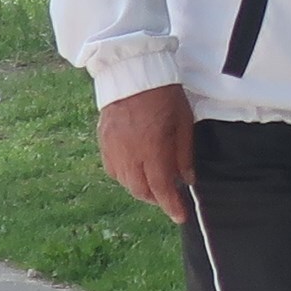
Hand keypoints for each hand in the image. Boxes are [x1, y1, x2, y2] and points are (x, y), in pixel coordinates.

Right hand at [97, 82, 195, 225]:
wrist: (133, 73)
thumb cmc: (165, 96)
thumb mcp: (184, 123)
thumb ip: (184, 154)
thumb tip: (186, 180)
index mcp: (152, 150)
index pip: (161, 188)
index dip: (171, 205)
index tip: (180, 217)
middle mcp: (129, 154)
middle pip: (140, 189)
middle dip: (157, 199)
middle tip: (171, 199)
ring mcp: (113, 148)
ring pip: (125, 182)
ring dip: (141, 190)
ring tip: (156, 187)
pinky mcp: (103, 141)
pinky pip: (113, 169)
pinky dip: (125, 177)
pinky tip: (136, 173)